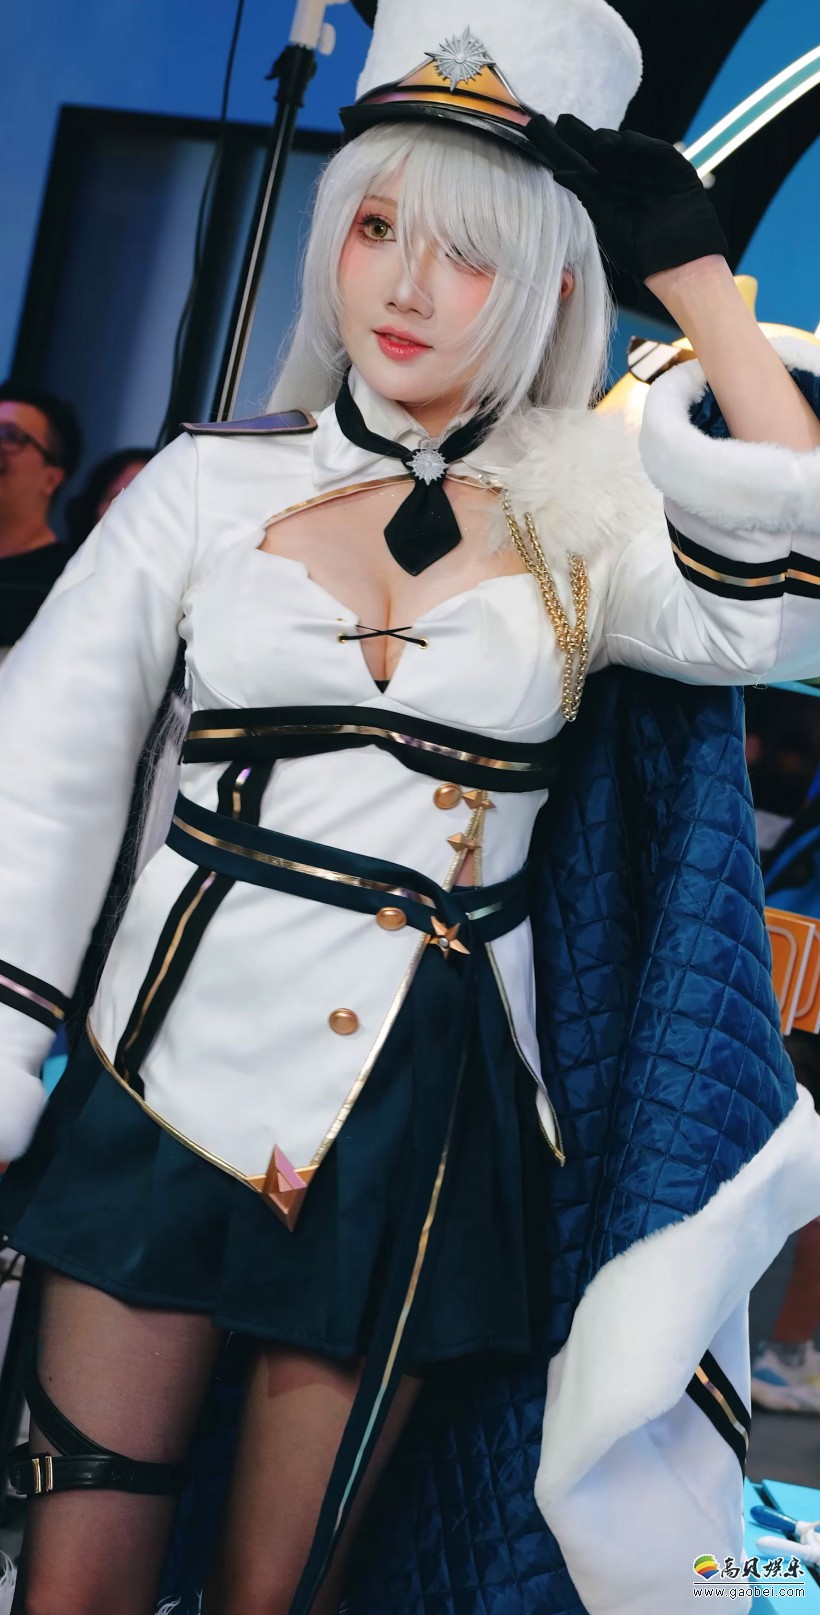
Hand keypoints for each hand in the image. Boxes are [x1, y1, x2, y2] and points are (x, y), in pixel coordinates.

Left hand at [527, 113, 728, 284]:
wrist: (679, 264)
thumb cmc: (642, 253)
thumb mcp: (607, 222)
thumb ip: (587, 195)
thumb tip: (560, 173)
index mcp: (603, 191)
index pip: (576, 164)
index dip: (557, 148)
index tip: (536, 132)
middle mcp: (622, 177)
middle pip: (595, 150)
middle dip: (578, 135)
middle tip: (558, 120)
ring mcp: (647, 170)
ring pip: (623, 147)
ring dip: (607, 140)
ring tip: (594, 141)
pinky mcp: (674, 168)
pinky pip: (655, 151)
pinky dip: (641, 145)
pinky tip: (624, 142)